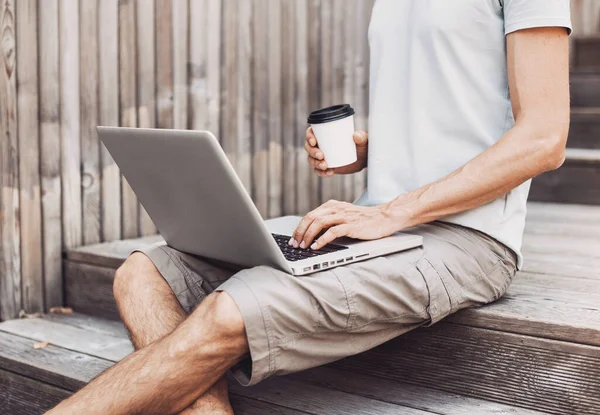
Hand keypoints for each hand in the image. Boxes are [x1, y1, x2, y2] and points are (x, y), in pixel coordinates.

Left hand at [289, 200, 403, 249]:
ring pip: (319, 223)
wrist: (385, 217)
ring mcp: (344, 216)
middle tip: (294, 244)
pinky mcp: (352, 225)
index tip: (293, 239)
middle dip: (300, 232)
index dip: (299, 227)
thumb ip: (330, 220)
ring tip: (303, 246)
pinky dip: (322, 239)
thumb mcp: (344, 216)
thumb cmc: (365, 219)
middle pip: (311, 218)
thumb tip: (313, 233)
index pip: (310, 215)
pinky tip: (317, 246)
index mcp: (332, 205)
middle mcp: (336, 208)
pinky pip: (332, 231)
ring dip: (308, 236)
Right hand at [305, 127, 367, 176]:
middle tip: (321, 156)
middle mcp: (321, 144)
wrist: (364, 159)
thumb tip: (356, 136)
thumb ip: (361, 136)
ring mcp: (322, 156)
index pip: (311, 132)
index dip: (309, 136)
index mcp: (325, 133)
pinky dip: (321, 172)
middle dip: (312, 152)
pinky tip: (329, 172)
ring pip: (311, 159)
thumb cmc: (362, 145)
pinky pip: (318, 170)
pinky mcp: (325, 166)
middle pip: (309, 147)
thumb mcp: (363, 140)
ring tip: (325, 166)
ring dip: (315, 163)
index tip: (314, 142)